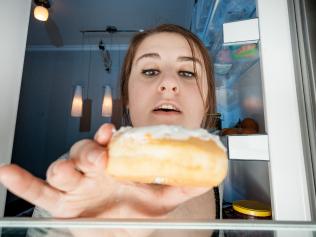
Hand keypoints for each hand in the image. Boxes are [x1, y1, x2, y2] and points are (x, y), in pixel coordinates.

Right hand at [0, 124, 209, 218]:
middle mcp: (92, 169)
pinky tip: (7, 172)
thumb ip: (181, 186)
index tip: (110, 132)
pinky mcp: (58, 201)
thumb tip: (206, 175)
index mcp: (114, 164)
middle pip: (81, 151)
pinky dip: (21, 181)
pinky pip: (36, 189)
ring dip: (64, 165)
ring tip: (72, 173)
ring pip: (60, 166)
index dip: (105, 136)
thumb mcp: (160, 200)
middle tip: (99, 158)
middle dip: (87, 152)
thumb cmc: (134, 212)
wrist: (119, 232)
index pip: (106, 142)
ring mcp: (73, 184)